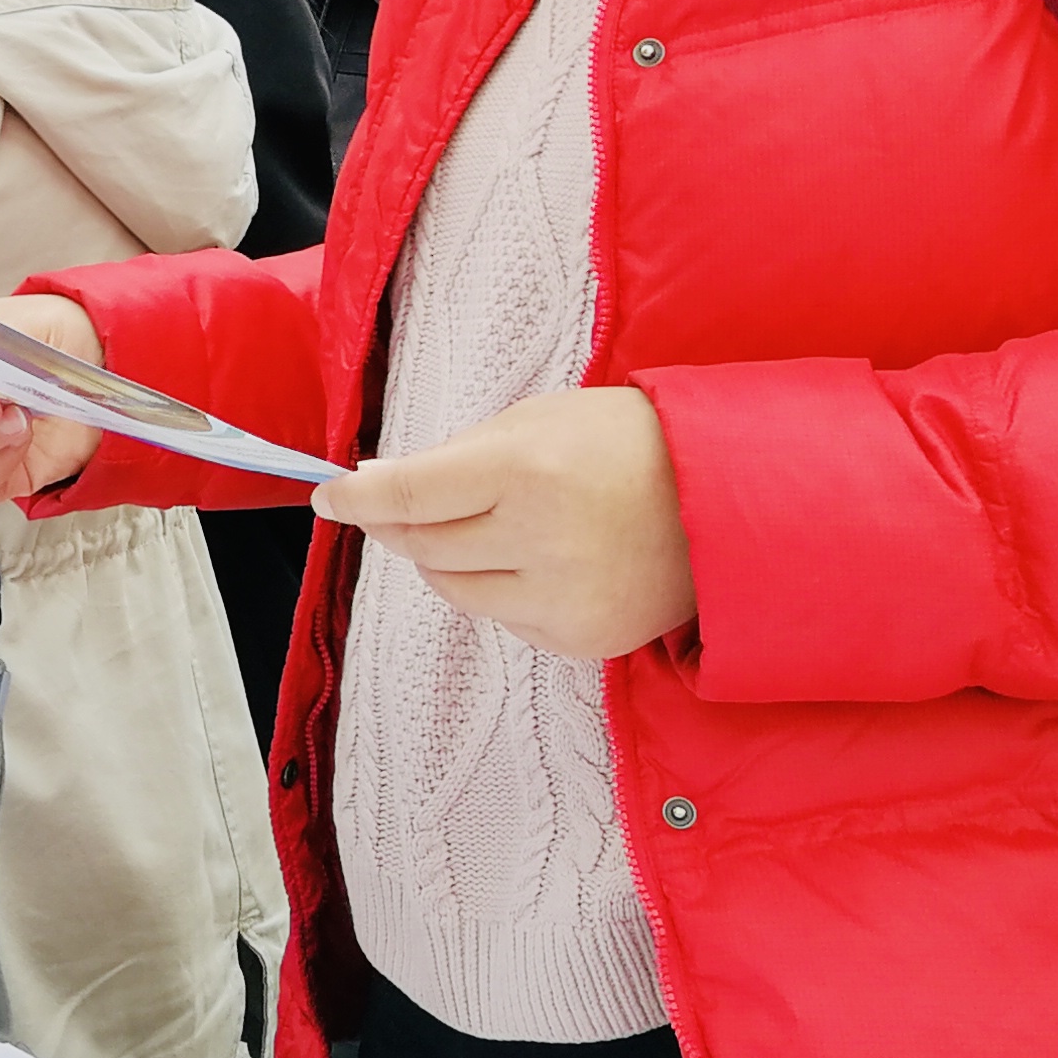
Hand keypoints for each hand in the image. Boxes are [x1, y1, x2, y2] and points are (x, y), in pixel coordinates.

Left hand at [310, 388, 691, 663]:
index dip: (356, 499)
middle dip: (396, 526)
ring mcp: (561, 597)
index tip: (328, 496)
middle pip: (423, 547)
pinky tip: (533, 559)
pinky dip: (497, 589)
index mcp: (524, 470)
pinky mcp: (580, 638)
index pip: (408, 494)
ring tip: (477, 528)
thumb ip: (459, 455)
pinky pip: (504, 617)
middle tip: (393, 509)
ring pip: (454, 589)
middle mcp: (539, 540)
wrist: (728, 499)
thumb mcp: (539, 420)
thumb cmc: (627, 443)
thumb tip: (381, 484)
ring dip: (443, 559)